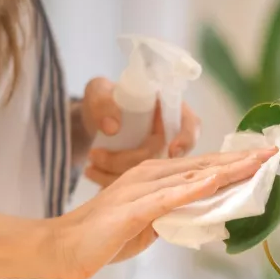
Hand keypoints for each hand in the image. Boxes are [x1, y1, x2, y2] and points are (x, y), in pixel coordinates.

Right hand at [54, 147, 275, 278]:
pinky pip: (166, 198)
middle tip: (272, 151)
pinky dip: (191, 190)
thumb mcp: (150, 223)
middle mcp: (148, 175)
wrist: (64, 248)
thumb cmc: (106, 236)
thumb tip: (203, 213)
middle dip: (238, 159)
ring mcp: (139, 191)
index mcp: (154, 177)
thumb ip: (175, 214)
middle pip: (201, 166)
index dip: (232, 161)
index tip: (262, 156)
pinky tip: (213, 182)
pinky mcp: (131, 211)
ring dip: (224, 169)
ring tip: (255, 162)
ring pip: (189, 177)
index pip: (200, 167)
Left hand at [80, 77, 200, 186]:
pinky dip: (111, 182)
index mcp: (168, 109)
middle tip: (95, 155)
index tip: (172, 150)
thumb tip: (112, 128)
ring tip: (89, 165)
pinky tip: (93, 174)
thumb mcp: (98, 92)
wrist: (93, 120)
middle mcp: (168, 136)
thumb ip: (103, 102)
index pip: (190, 124)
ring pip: (147, 176)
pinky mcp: (145, 175)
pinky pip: (136, 186)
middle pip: (162, 157)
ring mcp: (157, 157)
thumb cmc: (103, 99)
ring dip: (115, 174)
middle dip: (127, 160)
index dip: (187, 139)